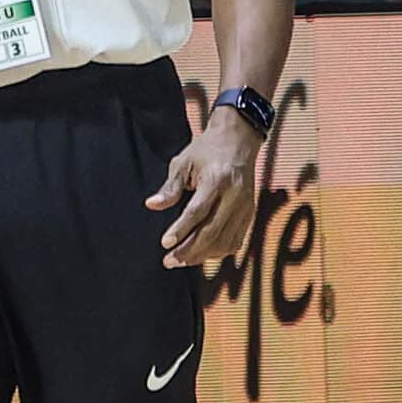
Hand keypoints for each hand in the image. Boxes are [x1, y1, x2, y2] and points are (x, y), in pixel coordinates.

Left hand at [146, 114, 262, 269]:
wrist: (238, 141)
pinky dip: (218, 251)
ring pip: (225, 240)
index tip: (165, 243)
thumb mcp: (183, 162)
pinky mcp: (249, 213)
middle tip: (169, 261)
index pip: (198, 212)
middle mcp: (235, 196)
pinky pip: (235, 240)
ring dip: (202, 255)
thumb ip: (170, 187)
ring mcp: (245, 207)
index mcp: (217, 180)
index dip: (181, 230)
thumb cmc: (206, 150)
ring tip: (181, 260)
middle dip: (189, 250)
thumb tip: (152, 205)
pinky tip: (201, 254)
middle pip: (212, 232)